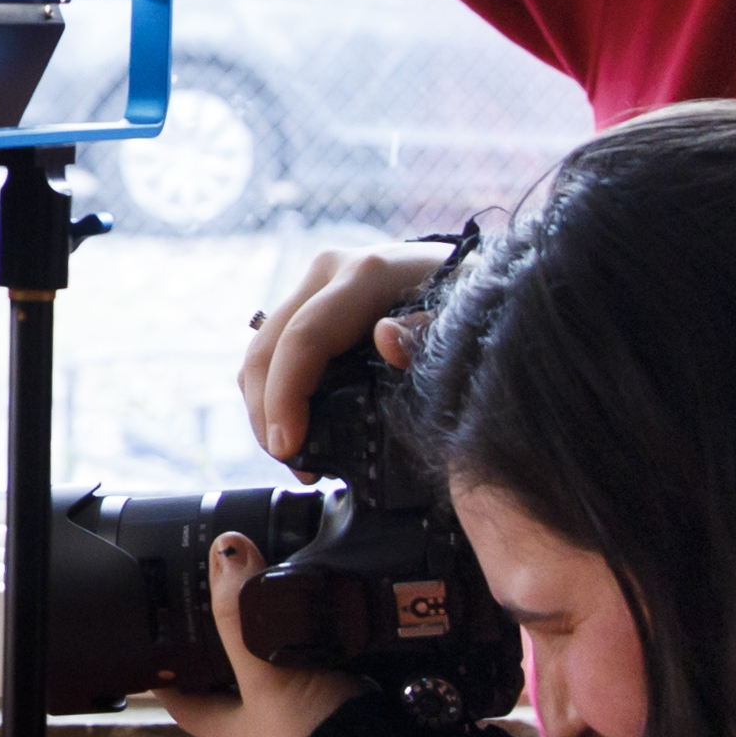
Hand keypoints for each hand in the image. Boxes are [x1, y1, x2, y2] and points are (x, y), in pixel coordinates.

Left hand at [155, 530, 355, 736]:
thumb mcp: (267, 677)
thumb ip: (244, 619)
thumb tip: (225, 553)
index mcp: (226, 727)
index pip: (176, 690)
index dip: (163, 659)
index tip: (157, 620)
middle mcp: (260, 727)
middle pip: (228, 676)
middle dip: (228, 638)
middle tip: (225, 590)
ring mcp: (301, 722)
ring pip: (278, 671)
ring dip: (281, 638)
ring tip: (280, 590)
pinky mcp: (340, 713)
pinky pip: (324, 674)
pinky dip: (327, 648)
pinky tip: (334, 622)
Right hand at [239, 238, 455, 469]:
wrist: (473, 275)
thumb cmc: (474, 303)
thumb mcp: (468, 320)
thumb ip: (431, 332)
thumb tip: (385, 338)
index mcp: (364, 274)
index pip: (304, 338)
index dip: (286, 397)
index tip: (290, 449)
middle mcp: (329, 272)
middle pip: (268, 347)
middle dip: (267, 413)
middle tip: (295, 464)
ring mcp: (314, 286)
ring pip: (261, 351)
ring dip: (265, 407)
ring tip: (298, 456)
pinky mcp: (309, 304)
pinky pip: (273, 351)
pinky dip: (275, 393)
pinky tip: (298, 427)